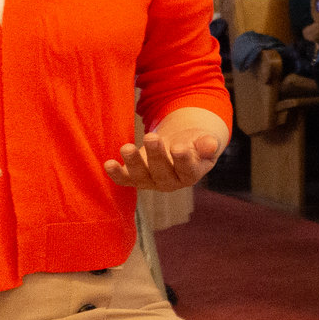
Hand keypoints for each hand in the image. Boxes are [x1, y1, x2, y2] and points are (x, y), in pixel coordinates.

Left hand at [104, 127, 221, 191]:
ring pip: (142, 177)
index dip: (183, 160)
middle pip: (163, 173)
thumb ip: (207, 143)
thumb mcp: (204, 140)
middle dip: (156, 155)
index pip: (188, 170)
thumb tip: (210, 145)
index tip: (178, 147)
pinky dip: (116, 173)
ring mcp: (152, 182)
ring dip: (133, 163)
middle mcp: (171, 182)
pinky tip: (108, 163)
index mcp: (191, 174)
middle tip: (152, 136)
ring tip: (127, 147)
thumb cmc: (194, 142)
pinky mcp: (135, 178)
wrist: (179, 145)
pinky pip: (125, 179)